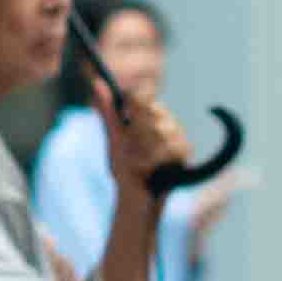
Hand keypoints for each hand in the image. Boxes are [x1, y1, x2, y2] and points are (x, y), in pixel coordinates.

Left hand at [111, 83, 191, 198]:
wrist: (137, 199)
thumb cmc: (124, 168)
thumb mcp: (114, 139)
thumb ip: (108, 112)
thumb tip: (97, 81)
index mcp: (148, 115)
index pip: (143, 95)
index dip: (134, 103)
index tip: (125, 113)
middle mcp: (166, 122)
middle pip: (152, 112)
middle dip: (136, 133)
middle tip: (130, 150)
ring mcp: (177, 137)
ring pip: (161, 130)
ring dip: (144, 151)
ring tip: (139, 165)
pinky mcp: (184, 153)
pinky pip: (170, 149)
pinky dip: (154, 162)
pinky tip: (150, 171)